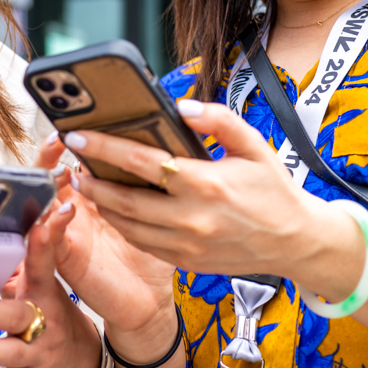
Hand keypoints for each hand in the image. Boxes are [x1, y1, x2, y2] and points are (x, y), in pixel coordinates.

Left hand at [0, 199, 101, 367]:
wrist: (79, 357)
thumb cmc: (51, 313)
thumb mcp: (44, 283)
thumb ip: (30, 256)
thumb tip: (21, 217)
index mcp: (44, 293)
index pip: (44, 267)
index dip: (43, 247)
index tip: (40, 226)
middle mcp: (45, 323)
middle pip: (18, 316)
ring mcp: (40, 353)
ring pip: (13, 353)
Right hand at [34, 136, 175, 334]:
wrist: (149, 298)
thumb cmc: (151, 252)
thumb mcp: (151, 209)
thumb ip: (146, 180)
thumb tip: (156, 141)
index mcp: (90, 196)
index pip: (69, 161)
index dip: (65, 143)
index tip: (73, 124)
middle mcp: (71, 212)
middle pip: (44, 179)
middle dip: (46, 158)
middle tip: (58, 142)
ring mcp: (64, 236)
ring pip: (38, 207)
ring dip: (42, 189)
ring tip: (56, 173)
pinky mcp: (64, 262)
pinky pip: (46, 244)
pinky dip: (49, 228)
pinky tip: (60, 213)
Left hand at [66, 101, 363, 300]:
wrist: (296, 242)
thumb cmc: (274, 190)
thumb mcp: (254, 145)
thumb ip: (219, 120)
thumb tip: (183, 106)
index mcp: (205, 183)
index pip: (142, 161)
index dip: (104, 148)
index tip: (78, 136)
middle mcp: (192, 217)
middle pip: (125, 199)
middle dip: (91, 180)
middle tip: (71, 163)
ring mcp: (187, 244)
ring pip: (129, 226)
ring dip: (103, 205)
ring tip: (86, 184)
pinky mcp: (186, 261)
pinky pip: (143, 243)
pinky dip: (123, 226)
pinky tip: (114, 208)